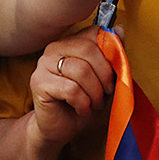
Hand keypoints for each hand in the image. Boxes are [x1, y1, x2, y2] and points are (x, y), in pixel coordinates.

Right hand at [28, 27, 116, 148]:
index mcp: (68, 43)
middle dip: (104, 75)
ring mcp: (43, 65)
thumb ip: (110, 55)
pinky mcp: (38, 83)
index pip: (93, 34)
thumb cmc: (81, 102)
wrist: (59, 129)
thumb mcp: (102, 78)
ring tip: (94, 103)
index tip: (115, 72)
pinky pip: (71, 89)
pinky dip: (83, 103)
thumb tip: (120, 30)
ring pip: (81, 71)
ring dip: (95, 92)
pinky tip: (82, 109)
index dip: (110, 53)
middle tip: (107, 93)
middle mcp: (53, 49)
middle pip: (88, 50)